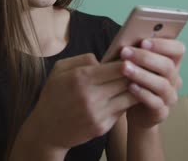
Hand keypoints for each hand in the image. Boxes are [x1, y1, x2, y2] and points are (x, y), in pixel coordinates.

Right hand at [23, 53, 138, 151]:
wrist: (46, 130)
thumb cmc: (53, 95)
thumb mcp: (60, 69)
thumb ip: (82, 59)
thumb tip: (105, 59)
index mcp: (80, 78)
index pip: (117, 67)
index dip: (128, 62)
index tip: (133, 59)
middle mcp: (90, 96)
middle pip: (126, 81)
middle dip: (135, 74)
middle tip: (141, 69)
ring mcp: (97, 114)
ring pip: (129, 97)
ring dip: (134, 89)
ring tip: (137, 82)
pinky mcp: (102, 127)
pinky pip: (122, 111)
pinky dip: (126, 103)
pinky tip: (124, 97)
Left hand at [120, 38, 185, 128]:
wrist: (135, 112)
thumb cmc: (135, 81)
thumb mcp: (137, 66)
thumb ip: (137, 53)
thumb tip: (127, 41)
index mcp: (172, 63)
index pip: (178, 49)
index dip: (163, 44)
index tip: (143, 41)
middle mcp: (175, 79)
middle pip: (167, 66)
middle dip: (145, 57)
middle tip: (125, 52)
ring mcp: (170, 97)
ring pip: (162, 84)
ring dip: (142, 74)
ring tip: (124, 68)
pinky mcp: (162, 112)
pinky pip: (155, 102)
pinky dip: (142, 93)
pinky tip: (130, 86)